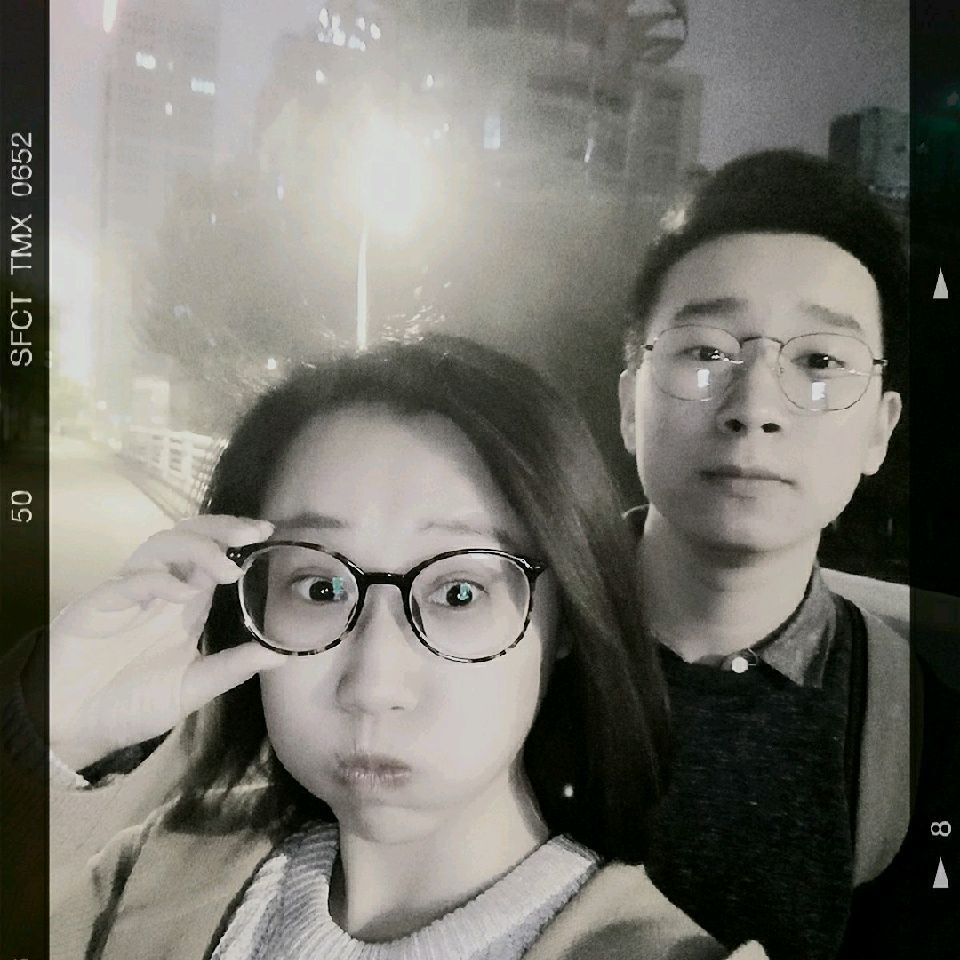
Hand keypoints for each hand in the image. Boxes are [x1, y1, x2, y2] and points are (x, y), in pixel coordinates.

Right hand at [46, 515, 286, 771]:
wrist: (71, 729)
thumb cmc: (128, 706)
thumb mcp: (191, 689)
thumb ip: (232, 668)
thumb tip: (281, 655)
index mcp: (183, 605)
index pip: (213, 556)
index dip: (237, 540)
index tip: (268, 532)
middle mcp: (158, 591)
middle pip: (188, 537)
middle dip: (221, 528)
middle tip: (252, 532)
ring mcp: (127, 594)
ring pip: (160, 546)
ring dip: (197, 548)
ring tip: (226, 567)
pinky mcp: (98, 606)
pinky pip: (131, 579)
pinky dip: (161, 579)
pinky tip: (185, 592)